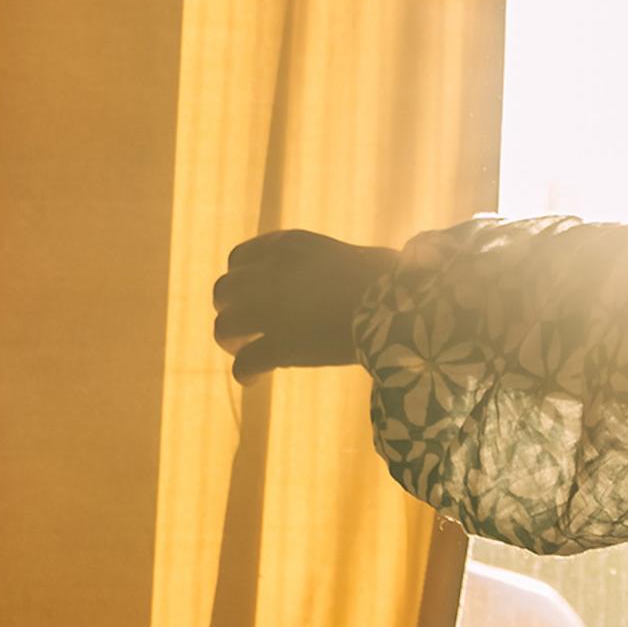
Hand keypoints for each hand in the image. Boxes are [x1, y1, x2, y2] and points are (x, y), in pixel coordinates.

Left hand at [211, 230, 399, 381]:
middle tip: (245, 325)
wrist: (403, 305)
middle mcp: (272, 274)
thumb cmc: (394, 279)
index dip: (241, 279)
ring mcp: (272, 311)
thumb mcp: (348, 255)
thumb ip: (323, 264)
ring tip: (245, 350)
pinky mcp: (281, 346)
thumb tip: (330, 280)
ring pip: (225, 327)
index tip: (251, 293)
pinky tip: (254, 380)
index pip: (240, 259)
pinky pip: (246, 363)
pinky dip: (246, 373)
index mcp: (289, 246)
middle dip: (230, 309)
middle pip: (224, 291)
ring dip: (232, 340)